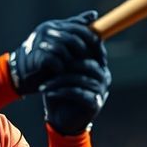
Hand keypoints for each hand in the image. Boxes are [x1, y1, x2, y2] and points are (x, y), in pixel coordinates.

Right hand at [9, 11, 105, 94]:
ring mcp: (41, 42)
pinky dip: (61, 68)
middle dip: (86, 53)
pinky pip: (57, 60)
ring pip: (67, 48)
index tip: (101, 54)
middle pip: (75, 38)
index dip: (93, 40)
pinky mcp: (37, 55)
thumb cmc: (43, 58)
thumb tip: (94, 15)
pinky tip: (61, 73)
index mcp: (54, 26)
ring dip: (72, 61)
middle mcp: (47, 30)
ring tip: (74, 70)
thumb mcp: (60, 41)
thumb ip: (75, 29)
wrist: (19, 73)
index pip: (80, 28)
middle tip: (94, 65)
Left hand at [40, 15, 110, 134]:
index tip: (52, 35)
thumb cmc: (60, 90)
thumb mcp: (61, 69)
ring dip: (58, 79)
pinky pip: (78, 94)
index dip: (74, 41)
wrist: (61, 119)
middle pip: (85, 63)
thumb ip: (65, 51)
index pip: (92, 48)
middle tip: (44, 51)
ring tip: (42, 80)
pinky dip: (61, 91)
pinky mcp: (94, 104)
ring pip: (79, 79)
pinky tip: (47, 91)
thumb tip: (59, 27)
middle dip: (63, 59)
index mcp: (98, 64)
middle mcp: (104, 76)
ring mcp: (101, 90)